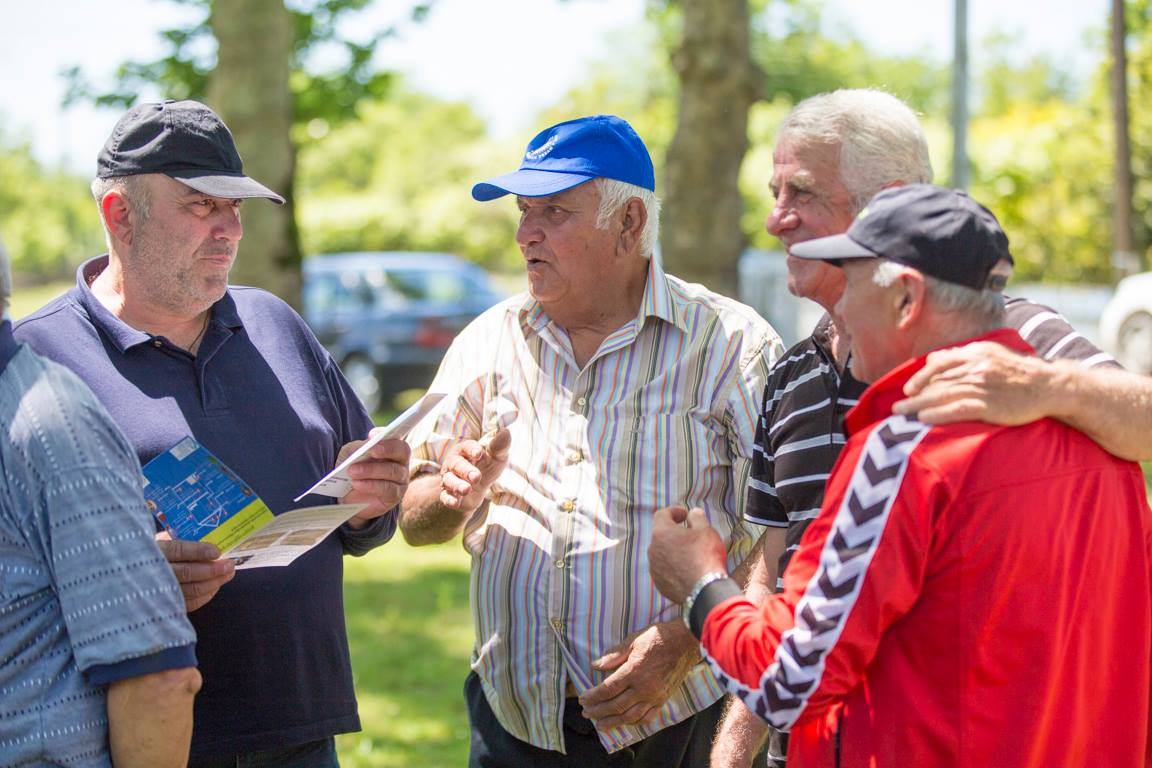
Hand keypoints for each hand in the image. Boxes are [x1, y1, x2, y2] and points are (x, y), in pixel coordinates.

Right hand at [155, 533, 234, 612]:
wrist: (127, 574)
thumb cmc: (148, 552)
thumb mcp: (159, 540)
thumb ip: (179, 541)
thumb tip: (209, 542)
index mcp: (151, 550)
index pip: (177, 551)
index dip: (198, 551)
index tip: (216, 551)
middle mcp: (152, 572)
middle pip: (186, 572)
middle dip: (212, 569)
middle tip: (229, 565)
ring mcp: (157, 592)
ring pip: (190, 590)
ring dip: (213, 582)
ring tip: (227, 574)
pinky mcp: (164, 605)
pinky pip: (188, 603)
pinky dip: (205, 595)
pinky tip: (215, 586)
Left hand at [339, 432, 411, 527]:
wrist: (347, 497)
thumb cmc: (352, 471)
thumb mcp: (349, 456)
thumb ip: (357, 449)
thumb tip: (364, 446)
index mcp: (392, 448)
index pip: (396, 438)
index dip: (387, 435)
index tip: (372, 435)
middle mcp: (401, 462)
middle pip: (402, 451)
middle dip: (387, 449)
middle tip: (371, 450)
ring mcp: (401, 480)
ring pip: (393, 471)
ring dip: (372, 470)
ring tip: (352, 471)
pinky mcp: (395, 496)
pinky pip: (388, 489)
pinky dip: (371, 485)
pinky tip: (357, 484)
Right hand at [437, 428, 510, 513]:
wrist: (478, 488)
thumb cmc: (487, 466)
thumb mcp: (497, 456)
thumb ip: (500, 446)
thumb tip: (505, 431)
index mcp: (466, 450)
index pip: (466, 447)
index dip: (472, 449)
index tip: (479, 453)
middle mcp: (454, 463)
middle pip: (456, 464)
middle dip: (465, 470)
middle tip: (476, 477)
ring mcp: (450, 479)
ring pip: (449, 480)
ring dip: (457, 485)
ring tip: (466, 489)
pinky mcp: (449, 495)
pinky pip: (445, 497)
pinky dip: (449, 500)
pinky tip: (455, 502)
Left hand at [579, 620, 699, 727]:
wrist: (686, 642)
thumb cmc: (658, 637)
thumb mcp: (633, 640)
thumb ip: (614, 655)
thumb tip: (595, 666)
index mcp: (634, 671)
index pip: (608, 689)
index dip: (593, 696)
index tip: (582, 699)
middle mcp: (644, 687)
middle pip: (616, 705)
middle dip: (598, 711)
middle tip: (586, 713)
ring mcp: (655, 696)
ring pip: (630, 716)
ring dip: (613, 722)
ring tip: (600, 725)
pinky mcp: (664, 699)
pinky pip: (648, 717)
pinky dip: (635, 722)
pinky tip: (625, 723)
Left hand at [649, 506, 727, 603]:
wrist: (705, 591)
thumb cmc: (706, 557)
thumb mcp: (706, 531)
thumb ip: (697, 518)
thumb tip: (693, 513)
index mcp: (661, 533)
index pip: (662, 515)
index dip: (674, 512)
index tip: (685, 515)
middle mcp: (653, 550)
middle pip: (660, 534)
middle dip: (674, 532)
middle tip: (690, 534)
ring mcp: (654, 568)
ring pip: (661, 553)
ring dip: (673, 550)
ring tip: (690, 553)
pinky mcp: (660, 583)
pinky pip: (664, 569)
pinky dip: (673, 566)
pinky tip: (687, 569)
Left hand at [892, 342, 1049, 426]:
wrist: (1050, 385)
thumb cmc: (1018, 373)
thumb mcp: (991, 355)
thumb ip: (962, 357)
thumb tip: (933, 359)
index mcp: (976, 353)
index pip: (940, 363)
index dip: (921, 377)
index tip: (908, 389)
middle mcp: (977, 367)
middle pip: (938, 382)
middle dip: (914, 396)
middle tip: (895, 407)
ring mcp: (983, 386)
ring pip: (943, 395)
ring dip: (919, 406)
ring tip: (902, 415)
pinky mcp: (991, 405)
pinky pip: (959, 409)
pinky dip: (939, 414)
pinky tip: (925, 419)